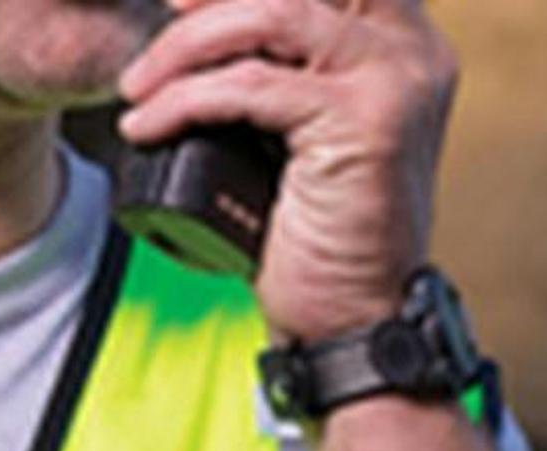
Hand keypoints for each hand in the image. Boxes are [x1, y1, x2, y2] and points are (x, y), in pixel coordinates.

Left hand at [115, 0, 459, 342]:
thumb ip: (280, 82)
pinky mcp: (363, 124)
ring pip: (271, 13)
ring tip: (136, 87)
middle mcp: (410, 46)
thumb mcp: (300, 142)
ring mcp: (394, 79)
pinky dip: (186, 100)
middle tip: (156, 25)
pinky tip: (146, 125)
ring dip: (186, 45)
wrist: (350, 323)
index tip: (179, 3)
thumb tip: (196, 38)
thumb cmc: (317, 244)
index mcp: (401, 42)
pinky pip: (251, 87)